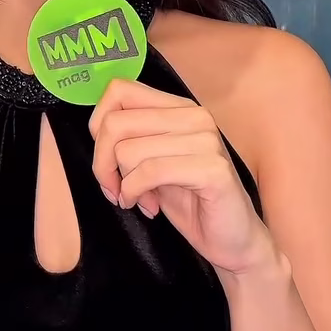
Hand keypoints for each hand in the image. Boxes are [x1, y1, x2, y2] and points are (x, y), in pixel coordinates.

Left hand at [89, 79, 274, 276]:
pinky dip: (134, 193)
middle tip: (113, 187)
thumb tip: (96, 129)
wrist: (233, 240)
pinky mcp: (212, 169)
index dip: (98, 126)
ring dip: (122, 184)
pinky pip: (149, 172)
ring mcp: (206, 140)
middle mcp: (194, 116)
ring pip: (128, 150)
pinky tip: (146, 207)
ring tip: (138, 198)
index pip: (119, 91)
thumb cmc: (191, 201)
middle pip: (116, 124)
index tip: (105, 157)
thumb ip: (131, 139)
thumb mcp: (153, 162)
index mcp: (179, 108)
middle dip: (102, 162)